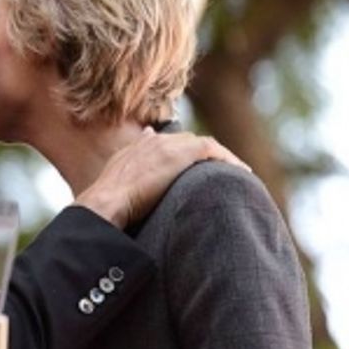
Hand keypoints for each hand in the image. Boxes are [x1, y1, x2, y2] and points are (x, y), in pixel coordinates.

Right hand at [73, 127, 247, 228]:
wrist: (107, 203)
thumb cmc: (107, 206)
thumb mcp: (113, 191)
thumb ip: (123, 184)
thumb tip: (123, 196)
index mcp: (135, 149)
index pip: (164, 143)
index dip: (182, 153)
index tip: (194, 166)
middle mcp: (152, 142)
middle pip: (186, 142)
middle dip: (204, 155)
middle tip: (220, 173)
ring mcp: (167, 145)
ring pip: (203, 144)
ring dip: (220, 158)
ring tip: (236, 173)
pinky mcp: (182, 152)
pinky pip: (213, 150)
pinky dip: (228, 159)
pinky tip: (241, 173)